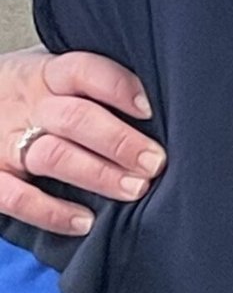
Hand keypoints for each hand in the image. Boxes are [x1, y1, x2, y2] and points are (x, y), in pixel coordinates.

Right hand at [0, 46, 164, 236]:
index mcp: (47, 73)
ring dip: (98, 175)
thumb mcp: (51, 72)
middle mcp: (29, 105)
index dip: (119, 87)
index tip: (151, 109)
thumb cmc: (30, 90)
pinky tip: (85, 221)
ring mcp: (6, 142)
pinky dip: (51, 212)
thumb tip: (157, 98)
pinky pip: (16, 198)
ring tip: (134, 189)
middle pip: (76, 118)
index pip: (85, 71)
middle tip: (154, 162)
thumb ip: (91, 81)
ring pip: (54, 157)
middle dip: (120, 142)